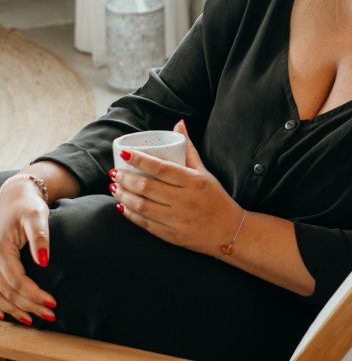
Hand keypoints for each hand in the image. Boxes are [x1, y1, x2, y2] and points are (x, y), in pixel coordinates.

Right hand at [0, 179, 56, 324]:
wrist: (14, 197)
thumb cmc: (27, 205)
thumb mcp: (37, 215)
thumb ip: (40, 236)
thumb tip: (43, 261)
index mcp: (1, 247)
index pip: (16, 279)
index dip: (34, 294)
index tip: (53, 302)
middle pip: (7, 290)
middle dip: (28, 305)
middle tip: (50, 315)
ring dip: (14, 309)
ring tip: (32, 320)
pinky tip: (7, 315)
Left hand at [111, 121, 241, 257]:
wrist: (229, 232)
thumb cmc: (216, 198)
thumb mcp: (204, 172)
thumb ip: (188, 149)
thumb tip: (179, 125)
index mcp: (192, 182)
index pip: (161, 168)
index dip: (140, 160)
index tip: (125, 153)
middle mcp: (184, 200)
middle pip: (147, 187)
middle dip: (126, 179)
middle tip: (114, 172)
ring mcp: (177, 219)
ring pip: (142, 206)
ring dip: (124, 196)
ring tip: (114, 187)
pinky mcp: (172, 235)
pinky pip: (145, 224)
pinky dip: (131, 215)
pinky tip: (122, 206)